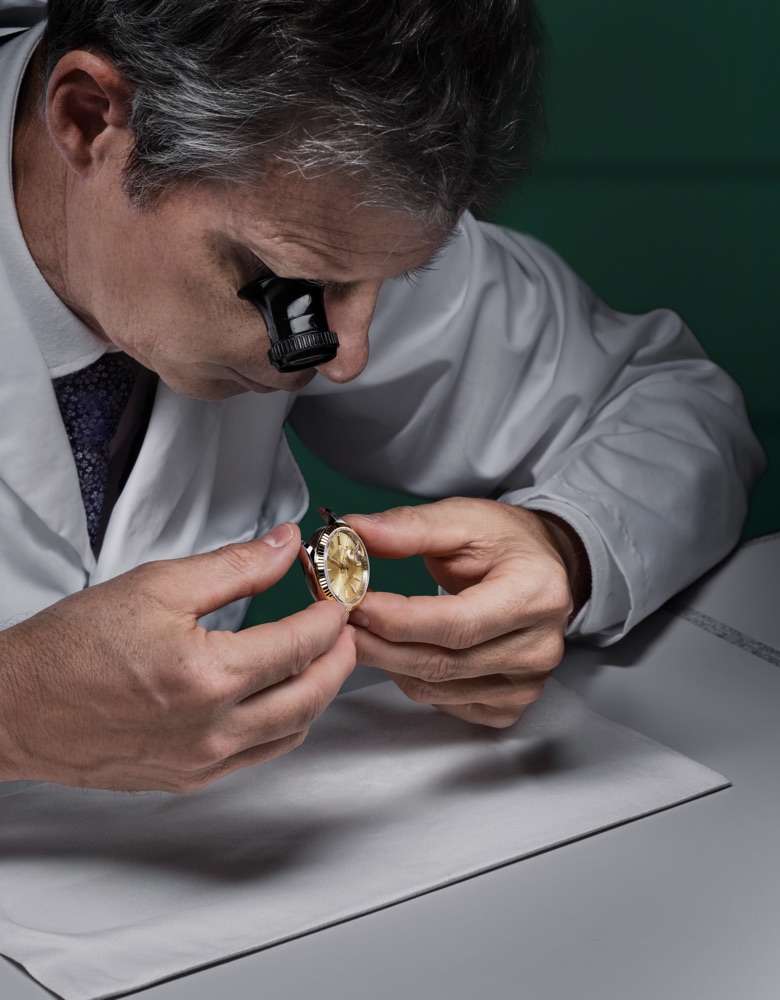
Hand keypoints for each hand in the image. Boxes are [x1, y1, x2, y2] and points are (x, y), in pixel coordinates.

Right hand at [0, 523, 354, 792]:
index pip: (302, 643)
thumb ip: (235, 566)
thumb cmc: (72, 648)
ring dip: (318, 691)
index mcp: (210, 676)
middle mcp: (213, 729)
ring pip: (294, 730)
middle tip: (342, 625)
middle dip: (341, 655)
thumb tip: (284, 546)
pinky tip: (278, 696)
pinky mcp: (189, 778)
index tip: (336, 596)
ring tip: (318, 656)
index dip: (331, 614)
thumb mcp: (158, 584)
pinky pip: (260, 755)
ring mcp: (203, 761)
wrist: (18, 707)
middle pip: (313, 694)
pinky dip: (285, 724)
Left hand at [346, 498, 589, 727]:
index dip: (399, 620)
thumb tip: (356, 531)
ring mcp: (527, 683)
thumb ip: (410, 527)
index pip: (458, 623)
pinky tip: (398, 651)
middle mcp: (540, 646)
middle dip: (380, 644)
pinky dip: (411, 679)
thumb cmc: (506, 542)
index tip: (355, 604)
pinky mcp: (511, 704)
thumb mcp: (463, 518)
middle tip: (341, 621)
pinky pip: (444, 703)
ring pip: (436, 688)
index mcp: (536, 594)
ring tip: (361, 631)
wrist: (544, 567)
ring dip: (388, 662)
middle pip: (442, 662)